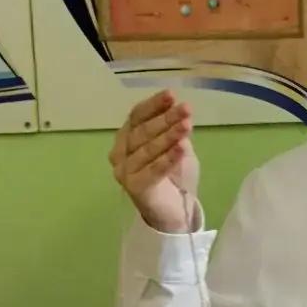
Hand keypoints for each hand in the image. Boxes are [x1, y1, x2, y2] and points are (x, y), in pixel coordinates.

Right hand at [109, 90, 199, 232]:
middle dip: (166, 118)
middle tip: (186, 109)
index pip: (137, 116)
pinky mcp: (134, 188)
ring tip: (187, 126)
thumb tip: (177, 107)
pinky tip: (182, 148)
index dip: (153, 105)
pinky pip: (152, 170)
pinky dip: (168, 158)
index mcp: (127, 138)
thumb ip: (174, 129)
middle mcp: (120, 153)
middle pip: (142, 131)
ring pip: (148, 149)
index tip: (171, 95)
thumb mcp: (176, 145)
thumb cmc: (174, 175)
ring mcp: (124, 171)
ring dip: (169, 136)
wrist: (174, 210)